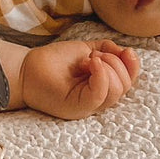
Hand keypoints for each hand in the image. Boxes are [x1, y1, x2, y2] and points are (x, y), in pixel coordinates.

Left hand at [20, 39, 140, 119]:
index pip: (128, 82)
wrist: (26, 68)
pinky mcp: (77, 108)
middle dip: (116, 63)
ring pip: (116, 90)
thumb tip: (127, 53)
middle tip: (93, 56)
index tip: (126, 51)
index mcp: (102, 87)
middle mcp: (97, 100)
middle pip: (125, 86)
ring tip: (88, 60)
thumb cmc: (54, 61)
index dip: (133, 66)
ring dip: (108, 66)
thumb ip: (108, 50)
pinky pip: (100, 94)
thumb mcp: (86, 50)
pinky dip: (101, 75)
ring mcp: (88, 106)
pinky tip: (90, 63)